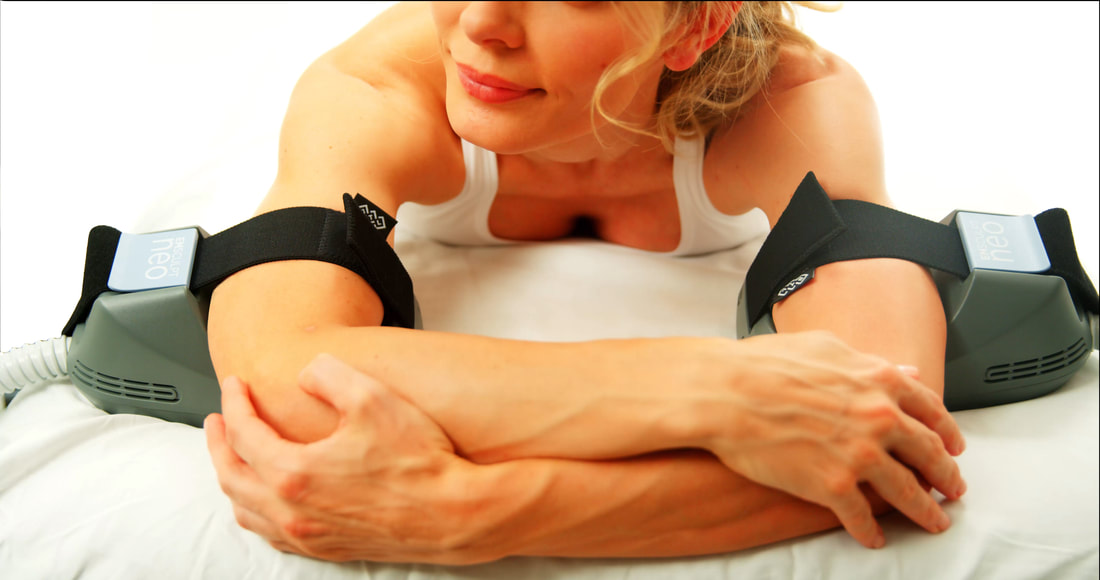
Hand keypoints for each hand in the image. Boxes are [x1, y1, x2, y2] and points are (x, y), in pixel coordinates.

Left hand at [204, 353, 476, 563]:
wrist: (452, 513)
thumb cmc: (418, 461)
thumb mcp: (372, 397)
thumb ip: (328, 374)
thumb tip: (306, 372)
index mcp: (292, 473)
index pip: (243, 433)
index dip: (235, 403)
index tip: (236, 384)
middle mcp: (292, 511)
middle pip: (231, 475)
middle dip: (219, 443)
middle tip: (218, 419)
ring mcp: (308, 535)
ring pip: (246, 511)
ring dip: (232, 479)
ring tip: (234, 459)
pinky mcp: (328, 549)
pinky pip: (272, 535)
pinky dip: (256, 512)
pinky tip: (267, 502)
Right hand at [706, 331, 966, 548]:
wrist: (723, 391)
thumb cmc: (763, 364)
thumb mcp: (826, 348)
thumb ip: (871, 363)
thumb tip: (902, 372)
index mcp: (880, 381)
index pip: (931, 411)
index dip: (948, 432)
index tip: (954, 447)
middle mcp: (879, 418)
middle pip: (930, 455)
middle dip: (947, 476)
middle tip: (954, 489)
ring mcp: (858, 454)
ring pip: (907, 492)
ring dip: (925, 512)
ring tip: (933, 523)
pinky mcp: (832, 485)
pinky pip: (861, 517)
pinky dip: (870, 532)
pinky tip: (873, 539)